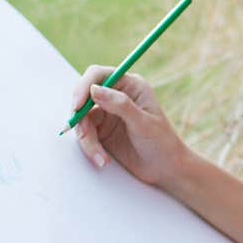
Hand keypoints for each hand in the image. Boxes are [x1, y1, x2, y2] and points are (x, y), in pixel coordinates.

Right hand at [71, 65, 188, 186]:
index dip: (84, 86)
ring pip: (82, 119)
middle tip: (82, 135)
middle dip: (80, 116)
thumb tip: (94, 89)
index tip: (77, 105)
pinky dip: (89, 147)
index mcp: (131, 85)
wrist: (165, 168)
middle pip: (84, 96)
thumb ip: (120, 105)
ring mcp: (107, 113)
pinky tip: (102, 160)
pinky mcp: (101, 131)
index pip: (99, 75)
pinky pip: (85, 134)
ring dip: (86, 139)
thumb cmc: (162, 142)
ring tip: (101, 157)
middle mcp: (116, 96)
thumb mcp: (143, 123)